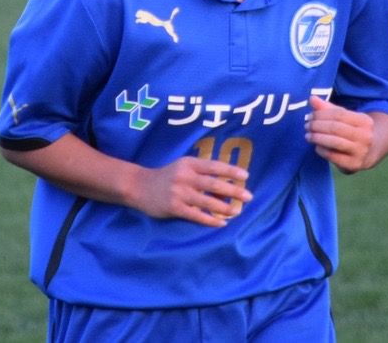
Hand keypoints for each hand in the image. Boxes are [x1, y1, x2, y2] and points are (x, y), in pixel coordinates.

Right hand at [131, 156, 252, 226]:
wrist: (139, 186)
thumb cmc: (166, 176)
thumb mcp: (182, 168)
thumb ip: (201, 173)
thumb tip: (225, 187)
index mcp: (189, 164)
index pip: (214, 166)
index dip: (231, 170)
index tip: (245, 175)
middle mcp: (185, 176)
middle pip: (214, 184)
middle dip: (233, 190)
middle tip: (248, 196)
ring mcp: (179, 192)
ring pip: (207, 201)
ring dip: (225, 207)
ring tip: (237, 211)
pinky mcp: (174, 207)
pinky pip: (197, 215)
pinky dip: (210, 220)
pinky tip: (221, 223)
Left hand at [304, 95, 374, 172]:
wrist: (367, 154)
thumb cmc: (351, 131)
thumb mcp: (343, 118)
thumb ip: (327, 108)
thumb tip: (312, 98)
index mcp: (364, 121)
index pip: (339, 114)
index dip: (321, 114)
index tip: (309, 116)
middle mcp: (366, 136)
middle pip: (336, 127)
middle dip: (317, 126)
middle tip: (307, 126)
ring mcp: (361, 151)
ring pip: (335, 142)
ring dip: (317, 138)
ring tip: (308, 136)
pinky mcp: (354, 164)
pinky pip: (333, 156)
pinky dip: (322, 150)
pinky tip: (316, 147)